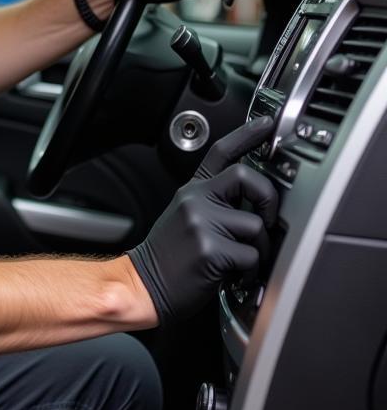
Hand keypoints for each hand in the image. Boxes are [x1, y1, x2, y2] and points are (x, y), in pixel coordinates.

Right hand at [127, 115, 278, 325]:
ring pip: (255, 225)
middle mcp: (196, 200)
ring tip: (236, 261)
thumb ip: (215, 203)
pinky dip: (248, 272)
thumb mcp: (186, 218)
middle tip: (265, 219)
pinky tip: (231, 275)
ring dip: (256, 249)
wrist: (142, 284)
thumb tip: (254, 204)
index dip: (247, 135)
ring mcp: (202, 223)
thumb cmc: (169, 256)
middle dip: (268, 199)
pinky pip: (251, 256)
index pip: (221, 152)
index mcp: (192, 191)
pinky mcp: (211, 249)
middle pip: (248, 177)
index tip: (267, 125)